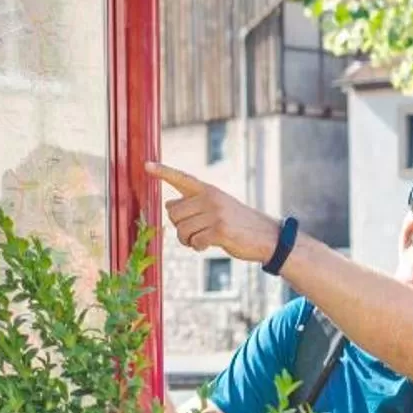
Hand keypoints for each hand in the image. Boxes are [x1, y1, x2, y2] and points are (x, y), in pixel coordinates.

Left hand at [146, 162, 281, 264]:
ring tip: (201, 239)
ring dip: (188, 240)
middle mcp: (210, 198)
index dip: (163, 172)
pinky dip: (198, 247)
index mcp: (207, 189)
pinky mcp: (220, 230)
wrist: (266, 235)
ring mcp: (215, 213)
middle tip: (193, 231)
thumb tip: (168, 205)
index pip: (181, 178)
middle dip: (179, 226)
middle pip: (173, 213)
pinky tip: (208, 245)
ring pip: (182, 230)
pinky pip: (194, 242)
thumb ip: (194, 203)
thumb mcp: (217, 205)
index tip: (146, 165)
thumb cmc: (236, 222)